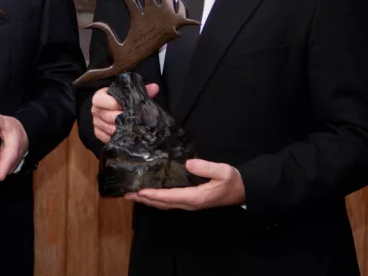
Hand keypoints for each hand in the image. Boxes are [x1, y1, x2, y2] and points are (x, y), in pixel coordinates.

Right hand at [91, 83, 158, 142]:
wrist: (111, 110)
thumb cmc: (121, 101)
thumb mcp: (129, 94)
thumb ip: (141, 90)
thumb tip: (155, 87)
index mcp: (99, 97)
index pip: (100, 99)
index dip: (112, 103)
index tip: (125, 107)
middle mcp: (95, 109)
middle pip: (106, 116)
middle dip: (120, 119)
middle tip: (132, 120)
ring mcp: (95, 122)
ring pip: (107, 128)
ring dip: (120, 130)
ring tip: (131, 129)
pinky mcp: (98, 133)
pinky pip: (105, 138)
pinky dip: (116, 138)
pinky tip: (125, 136)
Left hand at [126, 159, 245, 210]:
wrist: (242, 190)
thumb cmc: (232, 181)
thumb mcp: (223, 171)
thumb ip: (206, 167)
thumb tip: (188, 163)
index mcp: (194, 197)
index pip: (168, 197)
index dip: (152, 194)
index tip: (138, 190)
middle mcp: (188, 203)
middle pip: (161, 203)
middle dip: (144, 198)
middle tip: (126, 192)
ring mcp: (188, 203)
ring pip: (164, 204)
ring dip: (147, 199)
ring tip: (132, 193)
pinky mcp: (189, 200)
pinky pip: (169, 201)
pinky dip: (156, 198)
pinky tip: (148, 193)